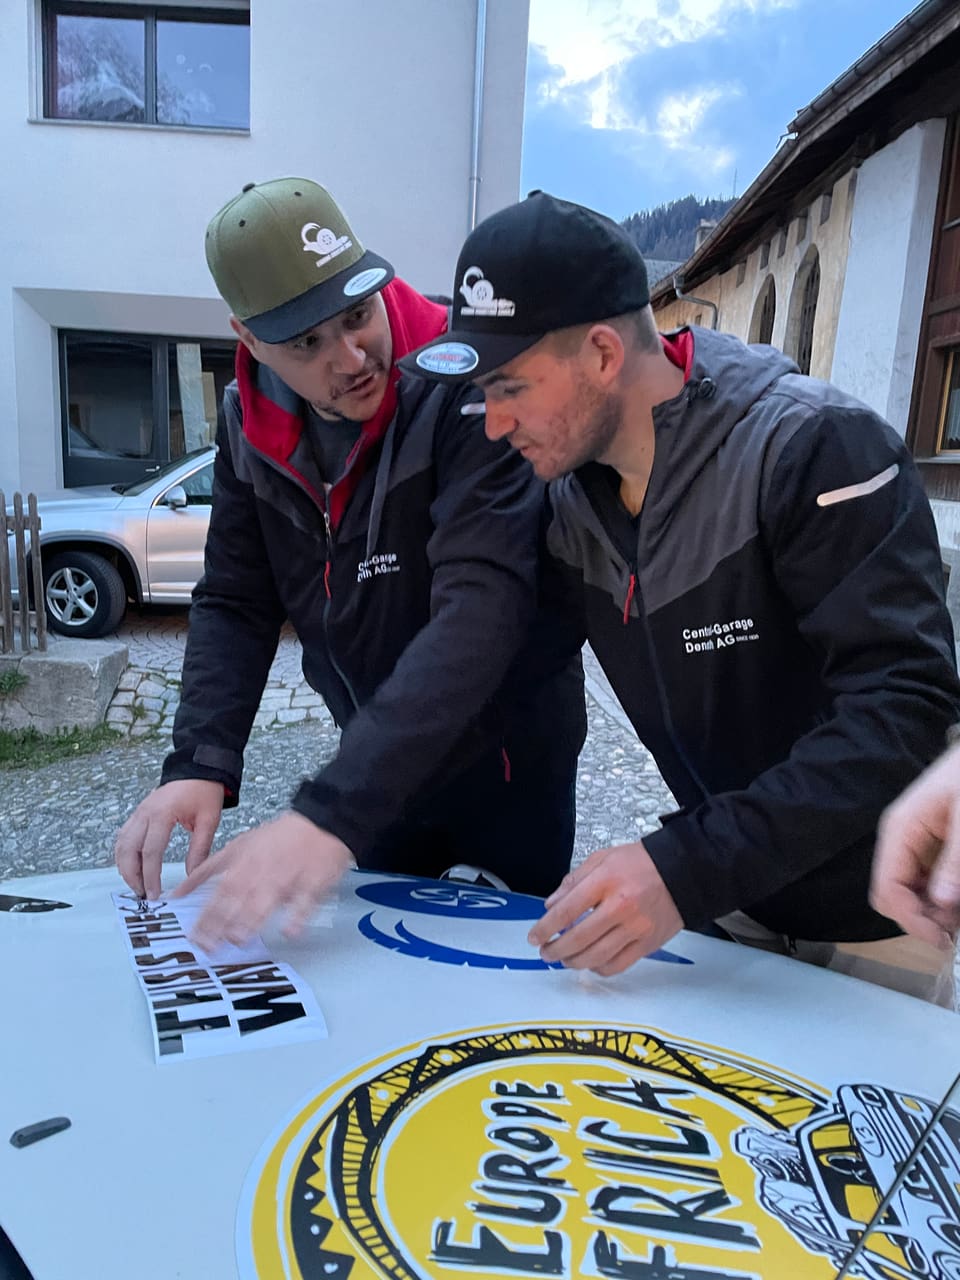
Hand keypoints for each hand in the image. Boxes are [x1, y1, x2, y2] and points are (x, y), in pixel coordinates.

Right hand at [115, 779, 223, 898]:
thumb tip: (191, 875)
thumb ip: (200, 849)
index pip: (150, 852)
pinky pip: (124, 837)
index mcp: (162, 814)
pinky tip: (131, 867)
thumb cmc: (204, 790)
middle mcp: (145, 813)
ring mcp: (138, 812)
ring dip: (125, 867)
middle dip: (133, 876)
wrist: (198, 769)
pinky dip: (124, 855)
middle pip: (128, 851)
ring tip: (137, 886)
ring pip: (121, 845)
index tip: (155, 893)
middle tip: (143, 895)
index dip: (150, 876)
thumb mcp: (209, 820)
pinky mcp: (138, 813)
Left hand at [170, 813, 354, 949]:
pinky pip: (305, 902)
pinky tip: (290, 931)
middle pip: (238, 901)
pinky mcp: (312, 882)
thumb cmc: (279, 836)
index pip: (218, 895)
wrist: (318, 821)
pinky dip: (297, 916)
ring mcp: (287, 878)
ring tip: (238, 939)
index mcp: (243, 865)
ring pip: (267, 901)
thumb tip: (180, 890)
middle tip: (209, 947)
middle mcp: (262, 873)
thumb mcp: (238, 845)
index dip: (205, 917)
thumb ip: (208, 868)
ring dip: (251, 921)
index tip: (194, 937)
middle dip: (221, 925)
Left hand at [528, 842, 682, 975]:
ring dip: (573, 962)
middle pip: (578, 938)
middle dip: (555, 949)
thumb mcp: (603, 858)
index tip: (534, 936)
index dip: (545, 927)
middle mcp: (621, 907)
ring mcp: (636, 928)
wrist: (684, 871)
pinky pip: (618, 965)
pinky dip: (599, 968)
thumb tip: (551, 904)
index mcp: (606, 881)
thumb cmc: (642, 863)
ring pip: (596, 956)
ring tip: (563, 959)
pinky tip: (590, 962)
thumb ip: (574, 881)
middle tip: (545, 951)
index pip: (566, 910)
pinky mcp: (649, 943)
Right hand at [872, 743, 959, 947]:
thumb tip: (941, 904)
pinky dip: (940, 898)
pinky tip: (957, 901)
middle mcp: (899, 839)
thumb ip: (954, 861)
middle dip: (920, 918)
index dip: (912, 919)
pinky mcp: (928, 845)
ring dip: (932, 911)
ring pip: (908, 892)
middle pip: (892, 895)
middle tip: (956, 931)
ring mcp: (912, 843)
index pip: (888, 888)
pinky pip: (924, 881)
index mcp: (900, 830)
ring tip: (959, 919)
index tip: (944, 939)